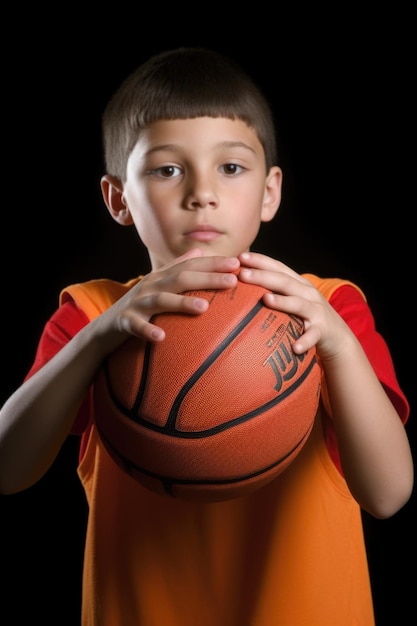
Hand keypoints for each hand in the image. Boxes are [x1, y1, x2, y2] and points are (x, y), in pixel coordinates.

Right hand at [100, 249, 239, 348]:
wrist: (105, 326)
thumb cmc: (139, 306)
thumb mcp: (158, 284)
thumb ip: (177, 267)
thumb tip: (199, 250)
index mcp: (162, 277)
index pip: (190, 266)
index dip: (213, 263)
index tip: (237, 263)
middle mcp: (151, 286)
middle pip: (181, 278)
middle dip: (207, 277)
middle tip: (232, 280)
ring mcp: (137, 303)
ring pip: (161, 299)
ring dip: (182, 302)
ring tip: (204, 307)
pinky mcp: (125, 321)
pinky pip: (137, 325)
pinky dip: (148, 330)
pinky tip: (161, 337)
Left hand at [238, 251, 353, 361]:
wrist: (338, 337)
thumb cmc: (306, 318)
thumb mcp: (293, 300)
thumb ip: (274, 292)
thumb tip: (242, 287)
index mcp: (298, 284)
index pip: (278, 268)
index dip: (260, 260)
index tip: (241, 256)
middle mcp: (307, 294)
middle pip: (284, 281)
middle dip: (263, 276)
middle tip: (243, 274)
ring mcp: (316, 311)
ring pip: (298, 304)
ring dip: (282, 301)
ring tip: (265, 299)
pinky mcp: (322, 330)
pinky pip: (313, 336)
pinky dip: (305, 340)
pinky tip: (295, 347)